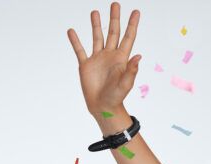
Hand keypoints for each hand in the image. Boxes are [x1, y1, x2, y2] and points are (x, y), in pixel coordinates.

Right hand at [67, 2, 140, 116]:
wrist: (103, 106)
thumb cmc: (116, 97)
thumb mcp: (126, 84)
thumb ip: (131, 70)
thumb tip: (139, 56)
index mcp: (121, 58)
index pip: (128, 37)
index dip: (132, 24)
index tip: (136, 11)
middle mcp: (110, 55)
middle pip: (113, 32)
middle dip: (114, 18)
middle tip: (115, 4)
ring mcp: (97, 59)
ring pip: (97, 37)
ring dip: (96, 25)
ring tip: (95, 12)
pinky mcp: (85, 65)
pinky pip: (80, 50)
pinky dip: (75, 40)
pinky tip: (72, 31)